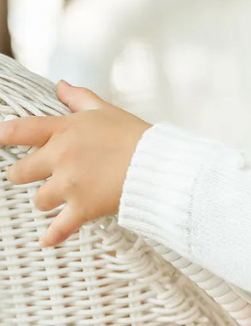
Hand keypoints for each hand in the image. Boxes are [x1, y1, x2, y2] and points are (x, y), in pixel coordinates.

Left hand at [0, 81, 151, 247]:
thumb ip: (78, 98)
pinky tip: (46, 241)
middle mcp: (61, 157)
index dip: (4, 135)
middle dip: (23, 175)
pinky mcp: (83, 208)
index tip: (0, 138)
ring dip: (46, 200)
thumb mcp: (105, 111)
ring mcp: (70, 185)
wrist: (159, 165)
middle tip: (30, 176)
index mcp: (65, 130)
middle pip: (19, 172)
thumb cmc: (136, 136)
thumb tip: (60, 85)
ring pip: (39, 200)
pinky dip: (53, 236)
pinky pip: (59, 228)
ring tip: (58, 199)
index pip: (20, 130)